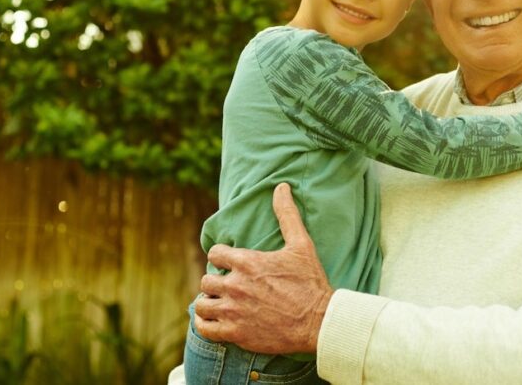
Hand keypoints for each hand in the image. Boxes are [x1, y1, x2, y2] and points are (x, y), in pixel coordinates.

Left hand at [193, 183, 332, 354]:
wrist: (319, 321)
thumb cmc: (310, 282)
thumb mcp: (301, 244)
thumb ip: (287, 215)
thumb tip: (281, 187)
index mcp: (247, 262)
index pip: (214, 253)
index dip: (221, 257)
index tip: (230, 264)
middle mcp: (236, 286)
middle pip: (206, 279)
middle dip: (216, 281)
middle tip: (229, 287)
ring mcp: (234, 311)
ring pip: (202, 304)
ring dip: (209, 302)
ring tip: (221, 303)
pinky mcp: (236, 334)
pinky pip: (205, 329)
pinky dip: (206, 324)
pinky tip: (216, 321)